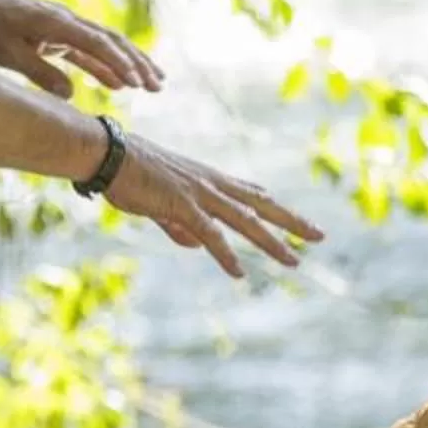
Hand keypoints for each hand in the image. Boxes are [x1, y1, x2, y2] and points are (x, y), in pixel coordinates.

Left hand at [0, 0, 164, 97]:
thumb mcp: (7, 55)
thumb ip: (39, 73)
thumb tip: (70, 95)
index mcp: (54, 22)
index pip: (95, 42)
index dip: (117, 62)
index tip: (136, 81)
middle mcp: (65, 20)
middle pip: (110, 40)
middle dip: (137, 62)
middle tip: (158, 85)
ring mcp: (64, 26)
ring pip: (105, 44)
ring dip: (130, 63)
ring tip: (153, 84)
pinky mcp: (59, 35)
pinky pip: (89, 50)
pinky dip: (107, 65)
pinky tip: (122, 84)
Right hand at [98, 135, 324, 278]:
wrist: (107, 154)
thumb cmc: (128, 173)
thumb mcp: (159, 202)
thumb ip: (178, 225)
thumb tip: (194, 246)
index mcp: (206, 178)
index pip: (250, 192)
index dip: (274, 207)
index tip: (296, 218)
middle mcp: (211, 183)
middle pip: (262, 205)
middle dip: (292, 221)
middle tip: (320, 236)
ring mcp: (200, 193)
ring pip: (246, 221)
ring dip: (272, 242)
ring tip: (295, 261)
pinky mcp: (182, 205)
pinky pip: (211, 234)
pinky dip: (226, 255)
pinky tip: (239, 273)